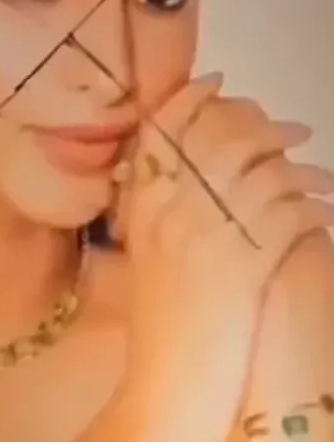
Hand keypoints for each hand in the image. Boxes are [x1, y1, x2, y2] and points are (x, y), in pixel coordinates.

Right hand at [113, 74, 333, 441]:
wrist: (173, 371)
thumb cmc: (160, 308)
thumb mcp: (146, 244)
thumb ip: (159, 196)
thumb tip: (198, 151)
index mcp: (140, 201)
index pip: (161, 128)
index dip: (192, 98)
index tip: (218, 83)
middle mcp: (170, 207)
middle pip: (222, 138)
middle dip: (264, 125)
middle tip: (293, 131)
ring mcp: (208, 232)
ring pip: (264, 170)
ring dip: (301, 166)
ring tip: (317, 173)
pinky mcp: (247, 261)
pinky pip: (290, 212)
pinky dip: (313, 205)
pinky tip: (321, 211)